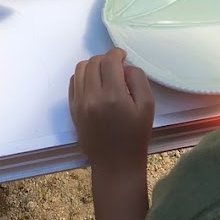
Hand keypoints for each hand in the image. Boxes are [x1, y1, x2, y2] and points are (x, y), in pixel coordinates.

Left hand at [68, 48, 154, 171]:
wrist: (115, 166)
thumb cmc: (135, 136)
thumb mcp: (147, 106)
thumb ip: (138, 79)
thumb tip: (124, 66)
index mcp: (113, 96)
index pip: (109, 60)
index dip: (117, 53)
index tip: (123, 57)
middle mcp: (92, 97)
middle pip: (94, 61)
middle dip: (106, 59)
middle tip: (116, 68)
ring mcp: (79, 103)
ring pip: (81, 68)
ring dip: (93, 65)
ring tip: (104, 74)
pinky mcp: (72, 109)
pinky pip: (73, 82)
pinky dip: (83, 77)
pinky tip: (94, 84)